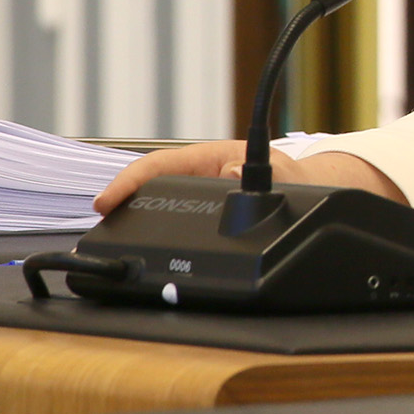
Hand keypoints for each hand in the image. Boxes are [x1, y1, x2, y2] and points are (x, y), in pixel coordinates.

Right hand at [92, 141, 406, 215]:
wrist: (312, 197)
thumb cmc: (295, 181)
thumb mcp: (283, 175)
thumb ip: (262, 174)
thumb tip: (230, 173)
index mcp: (212, 158)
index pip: (160, 165)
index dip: (129, 181)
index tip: (106, 202)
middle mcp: (199, 177)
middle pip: (150, 189)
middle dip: (123, 207)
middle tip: (102, 232)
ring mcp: (198, 198)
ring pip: (158, 209)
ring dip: (136, 226)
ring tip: (115, 245)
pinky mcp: (203, 219)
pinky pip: (174, 226)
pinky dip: (157, 240)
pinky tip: (146, 256)